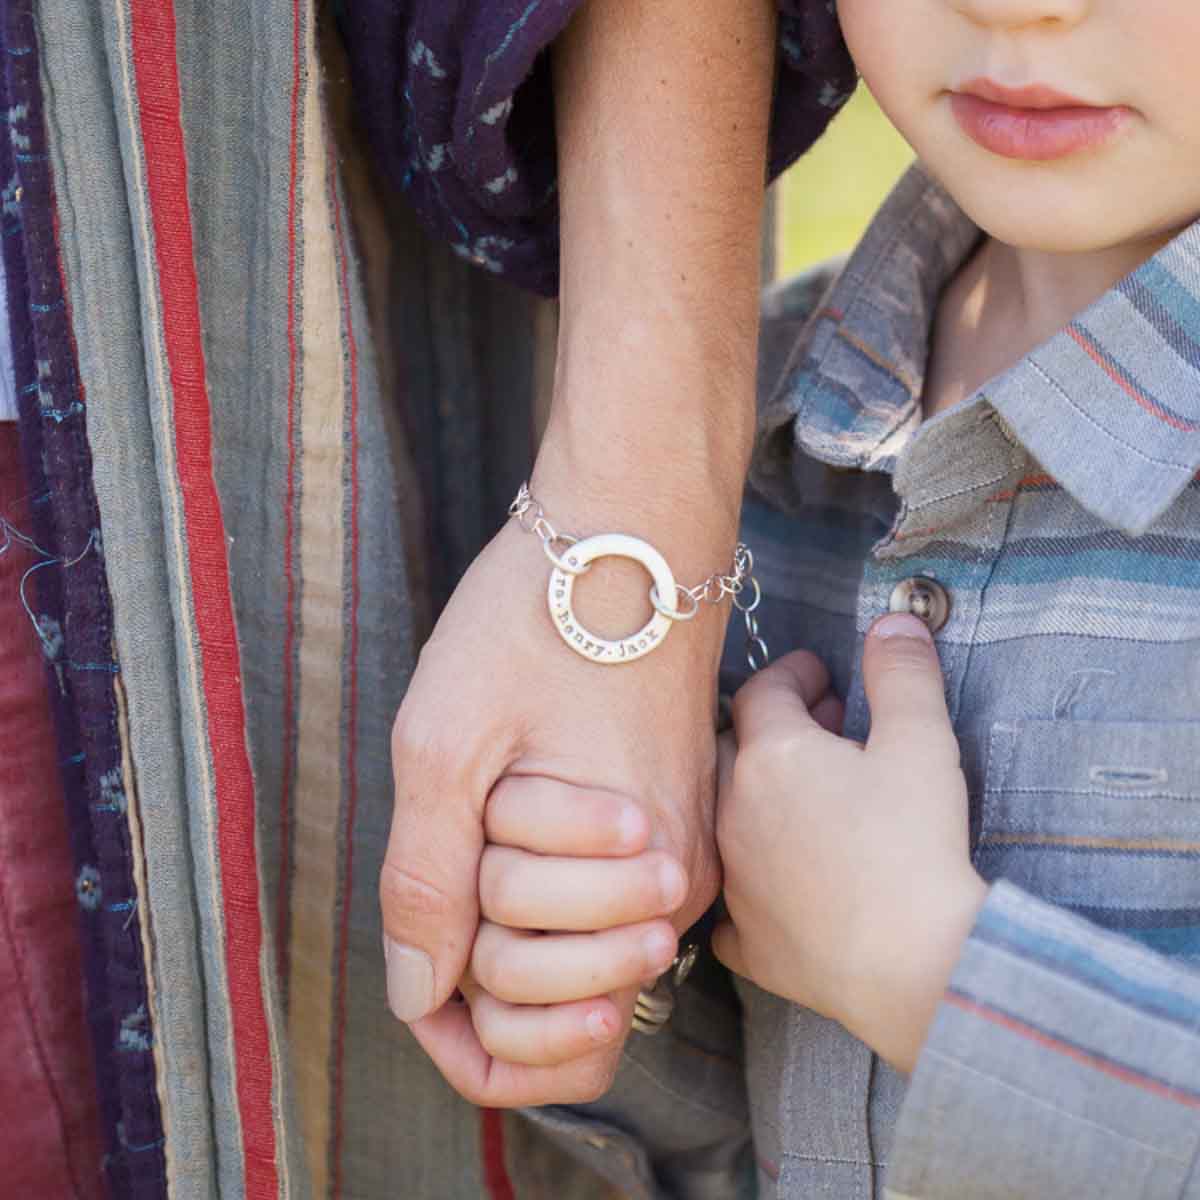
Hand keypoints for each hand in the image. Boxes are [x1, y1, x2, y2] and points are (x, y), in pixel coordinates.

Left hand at [383, 509, 724, 1106]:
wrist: (632, 528)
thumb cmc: (541, 617)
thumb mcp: (445, 742)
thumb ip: (425, 882)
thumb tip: (418, 993)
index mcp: (634, 884)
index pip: (546, 1042)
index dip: (460, 1033)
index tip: (422, 964)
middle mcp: (672, 889)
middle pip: (548, 1003)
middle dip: (481, 938)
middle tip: (483, 825)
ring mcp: (676, 856)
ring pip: (569, 952)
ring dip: (510, 900)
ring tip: (509, 799)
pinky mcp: (672, 822)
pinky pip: (594, 902)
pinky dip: (538, 875)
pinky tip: (524, 801)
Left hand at [712, 615, 987, 1074]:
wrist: (913, 964)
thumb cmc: (915, 846)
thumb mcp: (922, 741)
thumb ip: (903, 673)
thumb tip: (894, 621)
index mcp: (770, 756)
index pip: (764, 691)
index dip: (794, 675)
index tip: (822, 676)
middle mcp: (732, 812)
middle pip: (730, 749)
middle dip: (771, 731)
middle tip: (823, 732)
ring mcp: (733, 880)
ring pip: (724, 821)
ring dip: (758, 801)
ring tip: (809, 801)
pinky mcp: (746, 942)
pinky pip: (732, 906)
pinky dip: (751, 889)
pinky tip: (778, 888)